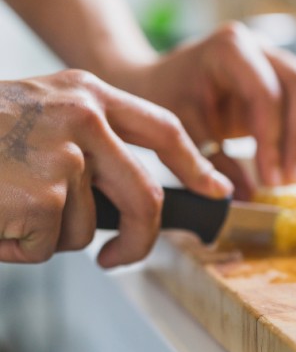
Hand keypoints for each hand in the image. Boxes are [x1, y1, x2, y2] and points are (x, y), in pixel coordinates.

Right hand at [0, 70, 231, 266]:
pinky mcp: (40, 196)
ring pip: (88, 228)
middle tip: (121, 258)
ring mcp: (64, 156)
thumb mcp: (39, 115)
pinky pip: (49, 246)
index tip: (218, 191)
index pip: (164, 130)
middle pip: (147, 196)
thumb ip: (91, 143)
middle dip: (141, 239)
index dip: (196, 166)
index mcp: (89, 93)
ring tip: (5, 203)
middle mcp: (84, 118)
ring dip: (49, 235)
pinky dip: (18, 247)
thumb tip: (134, 200)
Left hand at [108, 22, 295, 199]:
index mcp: (229, 48)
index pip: (264, 94)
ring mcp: (278, 58)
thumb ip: (211, 163)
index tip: (272, 180)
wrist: (162, 81)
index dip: (273, 140)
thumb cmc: (167, 101)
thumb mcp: (181, 132)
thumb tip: (247, 198)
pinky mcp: (288, 77)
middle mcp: (261, 45)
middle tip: (295, 183)